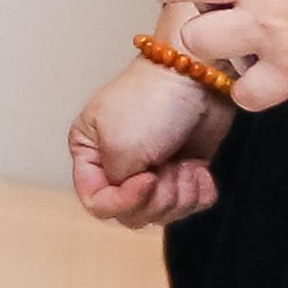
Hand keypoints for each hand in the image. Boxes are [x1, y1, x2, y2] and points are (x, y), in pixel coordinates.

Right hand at [68, 54, 230, 226]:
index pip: (97, 202)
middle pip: (133, 213)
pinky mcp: (184, 169)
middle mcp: (117, 163)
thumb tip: (133, 198)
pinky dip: (199, 192)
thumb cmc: (151, 101)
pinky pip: (191, 204)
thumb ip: (115, 186)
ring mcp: (152, 168)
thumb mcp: (118, 146)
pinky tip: (199, 169)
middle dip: (157, 198)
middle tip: (168, 170)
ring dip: (180, 194)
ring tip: (185, 166)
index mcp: (89, 153)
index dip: (123, 201)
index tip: (147, 179)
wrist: (197, 74)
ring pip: (163, 212)